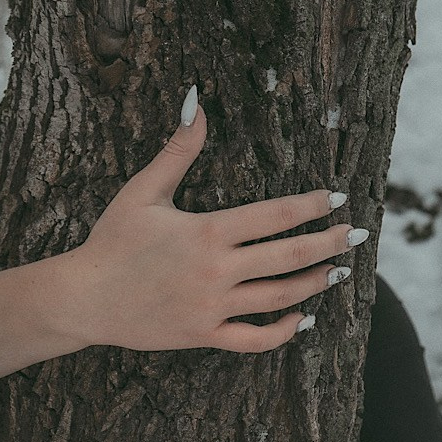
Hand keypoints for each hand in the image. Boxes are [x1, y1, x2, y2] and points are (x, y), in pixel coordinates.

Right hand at [65, 85, 368, 354]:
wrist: (83, 298)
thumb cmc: (112, 241)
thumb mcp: (142, 191)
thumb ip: (177, 150)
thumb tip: (197, 103)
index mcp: (208, 231)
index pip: (276, 215)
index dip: (314, 205)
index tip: (338, 198)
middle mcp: (217, 270)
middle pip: (290, 257)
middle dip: (329, 243)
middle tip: (358, 235)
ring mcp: (213, 306)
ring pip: (280, 298)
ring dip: (315, 284)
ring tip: (337, 271)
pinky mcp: (204, 334)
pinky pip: (255, 339)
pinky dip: (284, 331)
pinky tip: (303, 319)